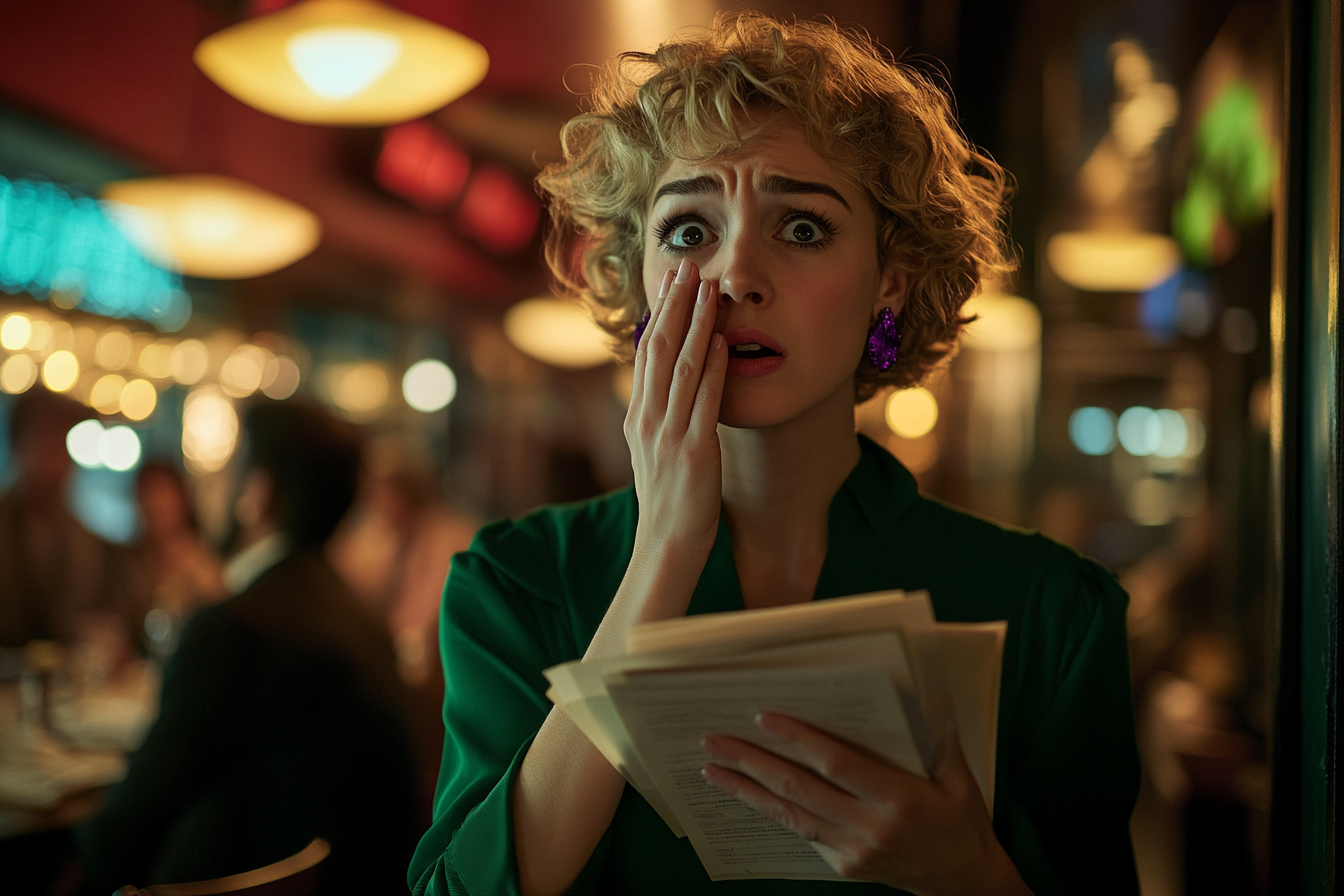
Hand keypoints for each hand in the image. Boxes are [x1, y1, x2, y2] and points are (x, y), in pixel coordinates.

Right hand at [625, 258, 727, 565]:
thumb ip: (660, 417)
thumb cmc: (668, 502)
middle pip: (659, 348)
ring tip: (708, 289)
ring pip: (681, 366)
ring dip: (696, 324)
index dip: (659, 314)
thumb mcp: (655, 452)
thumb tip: (669, 386)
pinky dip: (713, 368)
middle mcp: (647, 419)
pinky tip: (723, 342)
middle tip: (687, 266)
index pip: (647, 353)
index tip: (671, 281)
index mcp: (637, 417)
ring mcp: (668, 433)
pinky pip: (703, 401)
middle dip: (674, 304)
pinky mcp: (693, 450)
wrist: (666, 545)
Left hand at [700, 713, 1031, 895]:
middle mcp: (871, 827)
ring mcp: (854, 851)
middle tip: (714, 741)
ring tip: (712, 769)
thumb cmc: (961, 821)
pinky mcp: (845, 866)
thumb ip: (939, 733)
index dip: (798, 739)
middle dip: (751, 763)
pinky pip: (801, 835)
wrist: (965, 883)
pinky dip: (770, 814)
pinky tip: (744, 796)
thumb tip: (928, 687)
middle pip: (799, 789)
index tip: (764, 717)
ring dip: (747, 791)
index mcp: (898, 799)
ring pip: (790, 816)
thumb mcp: (959, 776)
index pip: (837, 763)